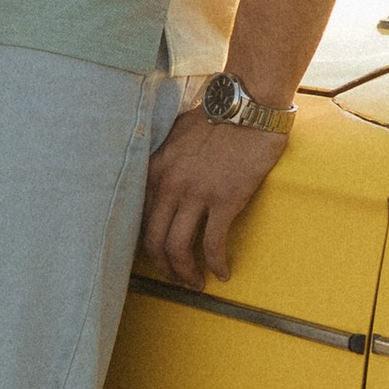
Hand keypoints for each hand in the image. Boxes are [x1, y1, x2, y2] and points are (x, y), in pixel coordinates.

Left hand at [139, 105, 290, 286]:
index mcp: (155, 169)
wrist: (249, 104)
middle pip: (153, 240)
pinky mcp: (224, 200)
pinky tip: (223, 273)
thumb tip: (165, 182)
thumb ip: (167, 161)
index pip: (139, 219)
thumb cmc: (218, 116)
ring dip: (186, 273)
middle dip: (163, 267)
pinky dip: (216, 264)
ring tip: (197, 284)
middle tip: (176, 279)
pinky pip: (213, 243)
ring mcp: (196, 193)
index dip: (147, 245)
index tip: (158, 257)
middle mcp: (169, 184)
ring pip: (178, 248)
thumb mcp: (178, 135)